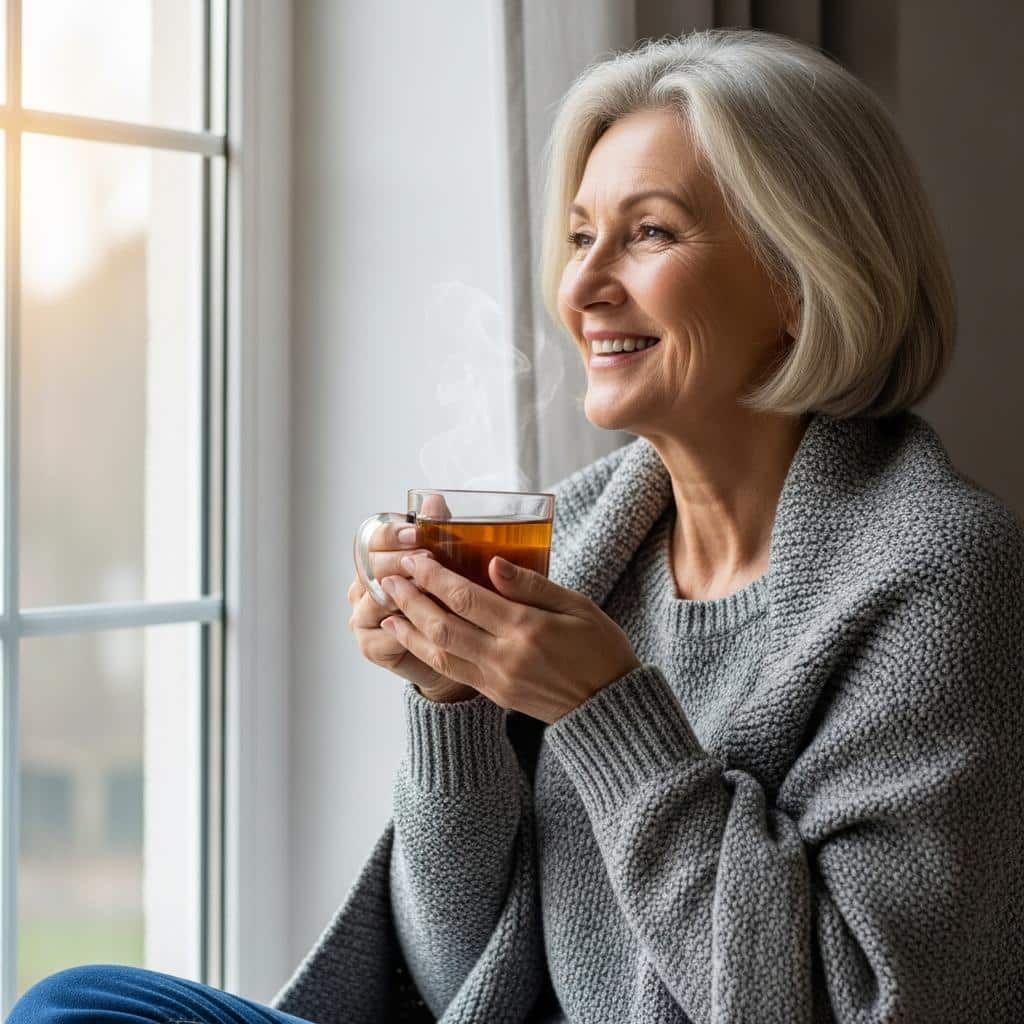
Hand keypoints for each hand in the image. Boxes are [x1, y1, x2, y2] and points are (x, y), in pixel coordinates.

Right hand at [347, 495, 477, 703]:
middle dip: (400, 561)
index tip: (415, 533)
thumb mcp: (449, 563)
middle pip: (371, 567)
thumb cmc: (449, 601)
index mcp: (376, 560)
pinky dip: (406, 629)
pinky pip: (383, 636)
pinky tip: (427, 623)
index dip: (392, 534)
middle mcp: (362, 587)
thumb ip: (437, 532)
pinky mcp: (370, 646)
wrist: (454, 648)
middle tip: (428, 558)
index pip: (372, 539)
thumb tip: (434, 500)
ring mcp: (362, 616)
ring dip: (405, 593)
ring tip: (431, 587)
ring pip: (376, 600)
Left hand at [378, 554, 640, 724]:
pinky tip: (414, 637)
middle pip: (443, 625)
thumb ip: (532, 584)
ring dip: (410, 629)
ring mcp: (497, 680)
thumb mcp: (578, 605)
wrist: (610, 706)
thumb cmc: (600, 648)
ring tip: (387, 609)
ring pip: (440, 653)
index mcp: (527, 629)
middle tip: (388, 579)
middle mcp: (506, 657)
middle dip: (411, 600)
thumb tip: (491, 563)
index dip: (434, 577)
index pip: (466, 598)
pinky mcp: (496, 695)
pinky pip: (452, 671)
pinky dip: (427, 652)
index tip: (414, 558)